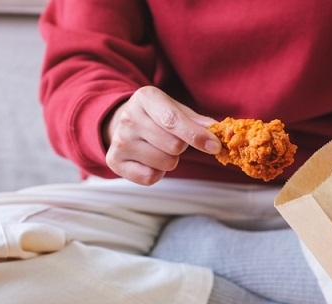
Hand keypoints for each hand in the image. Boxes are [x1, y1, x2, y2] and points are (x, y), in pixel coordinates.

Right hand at [104, 86, 220, 184]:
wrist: (122, 123)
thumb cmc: (157, 116)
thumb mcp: (176, 109)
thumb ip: (197, 121)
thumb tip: (217, 131)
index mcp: (145, 98)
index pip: (173, 121)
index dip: (196, 136)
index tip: (215, 146)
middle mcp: (128, 118)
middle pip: (173, 145)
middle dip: (182, 147)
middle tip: (173, 140)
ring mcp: (119, 141)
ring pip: (165, 163)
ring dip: (170, 160)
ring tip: (159, 149)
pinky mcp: (115, 161)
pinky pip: (150, 177)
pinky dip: (157, 172)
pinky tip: (150, 160)